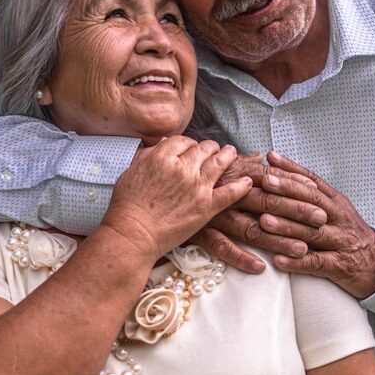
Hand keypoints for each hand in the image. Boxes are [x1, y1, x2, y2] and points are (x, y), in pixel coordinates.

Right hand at [102, 137, 251, 261]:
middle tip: (214, 149)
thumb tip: (162, 144)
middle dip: (210, 147)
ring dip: (228, 156)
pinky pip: (230, 192)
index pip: (184, 141)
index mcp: (162, 156)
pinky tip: (247, 181)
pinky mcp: (207, 206)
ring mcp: (197, 186)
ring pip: (220, 162)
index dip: (189, 144)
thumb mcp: (131, 172)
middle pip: (204, 148)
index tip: (191, 148)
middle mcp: (183, 168)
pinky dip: (241, 186)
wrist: (132, 234)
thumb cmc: (127, 206)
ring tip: (232, 154)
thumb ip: (148, 155)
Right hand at [191, 154, 328, 272]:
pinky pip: (223, 247)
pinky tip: (261, 267)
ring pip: (251, 227)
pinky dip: (241, 258)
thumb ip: (239, 164)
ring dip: (277, 239)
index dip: (295, 188)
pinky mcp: (199, 232)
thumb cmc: (183, 178)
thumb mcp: (213, 166)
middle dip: (297, 212)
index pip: (271, 181)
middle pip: (268, 203)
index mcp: (232, 175)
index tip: (318, 196)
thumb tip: (261, 157)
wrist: (145, 197)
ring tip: (302, 250)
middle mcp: (225, 192)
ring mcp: (212, 213)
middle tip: (321, 222)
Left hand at [260, 152, 374, 297]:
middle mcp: (339, 218)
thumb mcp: (336, 210)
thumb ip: (313, 195)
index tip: (271, 159)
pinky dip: (297, 262)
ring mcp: (340, 241)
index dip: (292, 169)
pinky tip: (278, 260)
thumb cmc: (348, 234)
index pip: (313, 181)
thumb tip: (283, 174)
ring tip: (263, 221)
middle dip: (287, 191)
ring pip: (312, 232)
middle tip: (265, 182)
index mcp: (336, 202)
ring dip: (286, 226)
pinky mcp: (339, 266)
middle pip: (312, 202)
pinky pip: (317, 263)